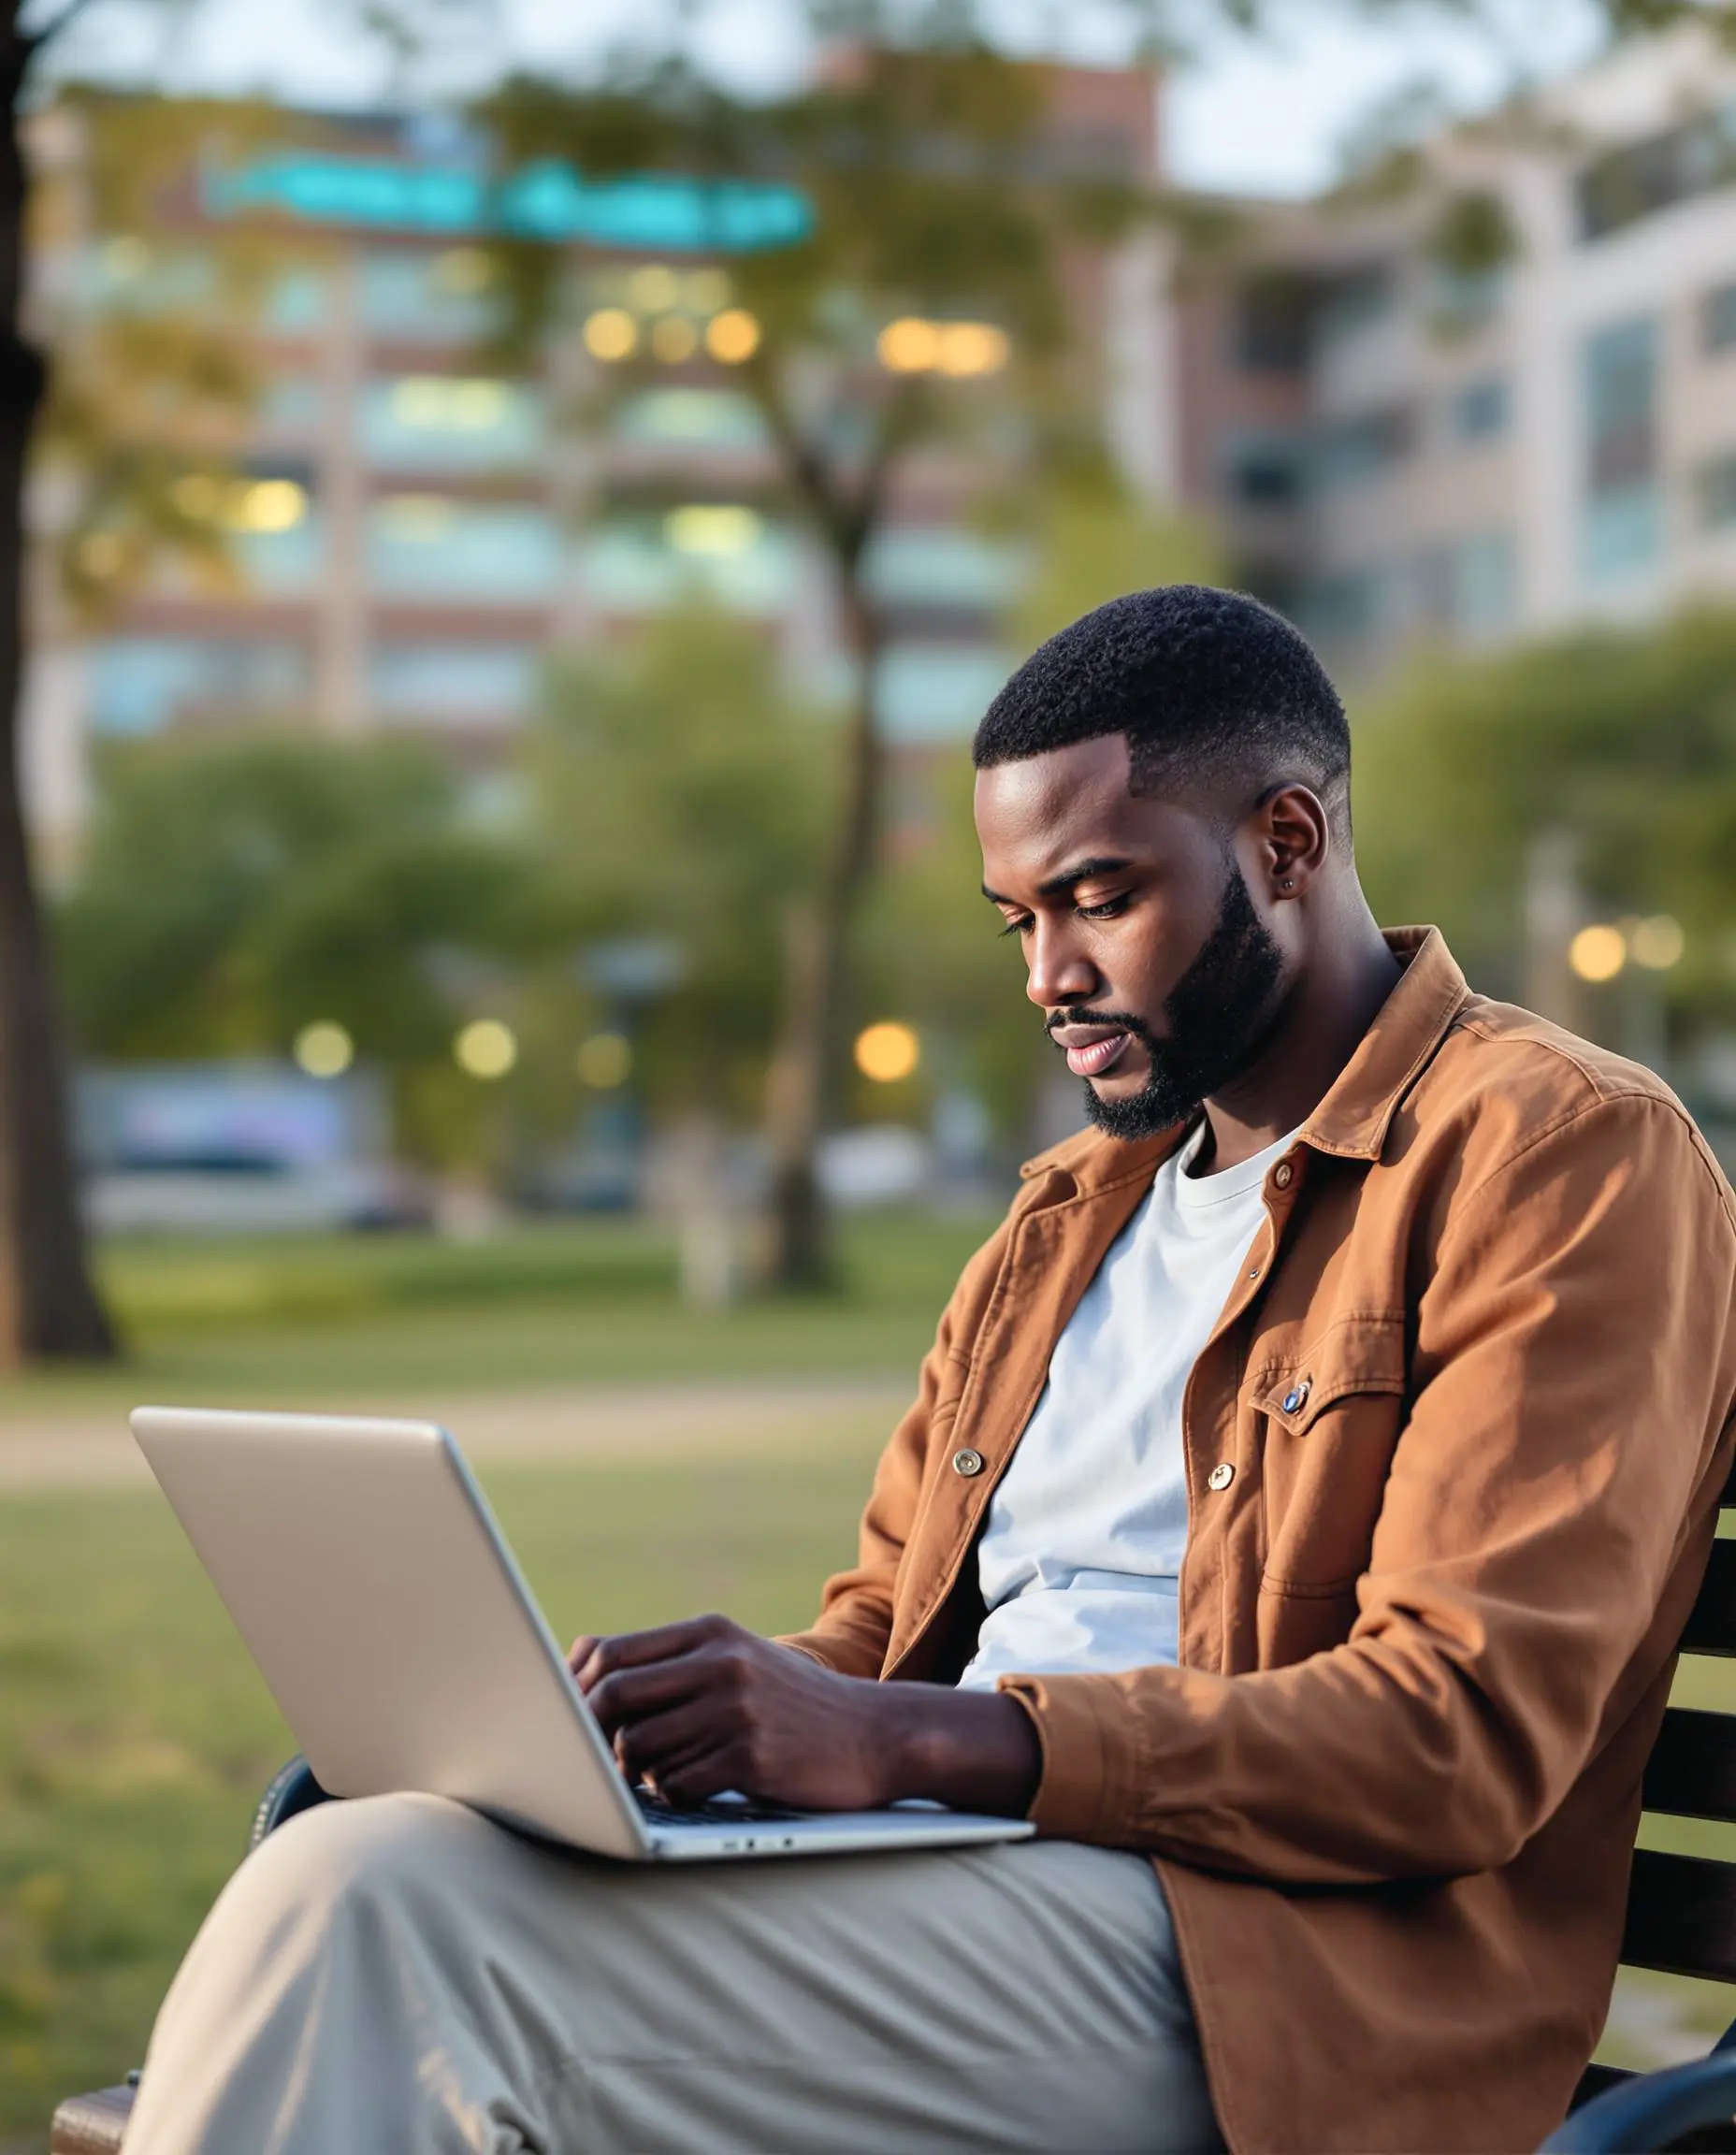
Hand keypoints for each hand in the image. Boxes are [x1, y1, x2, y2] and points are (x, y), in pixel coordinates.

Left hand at [568, 1614, 1040, 1815]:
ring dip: (631, 1773)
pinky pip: (675, 1785)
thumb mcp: (738, 1660)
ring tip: (654, 1777)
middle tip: (589, 1762)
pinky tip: (694, 1789)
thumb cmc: (793, 1703)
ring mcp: (736, 1711)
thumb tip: (581, 1670)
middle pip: (611, 1696)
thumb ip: (673, 1662)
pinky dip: (669, 1795)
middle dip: (587, 1735)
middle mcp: (720, 1663)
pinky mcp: (750, 1759)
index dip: (573, 1690)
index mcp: (711, 1633)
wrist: (876, 1734)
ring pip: (636, 1749)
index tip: (563, 1719)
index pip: (609, 1652)